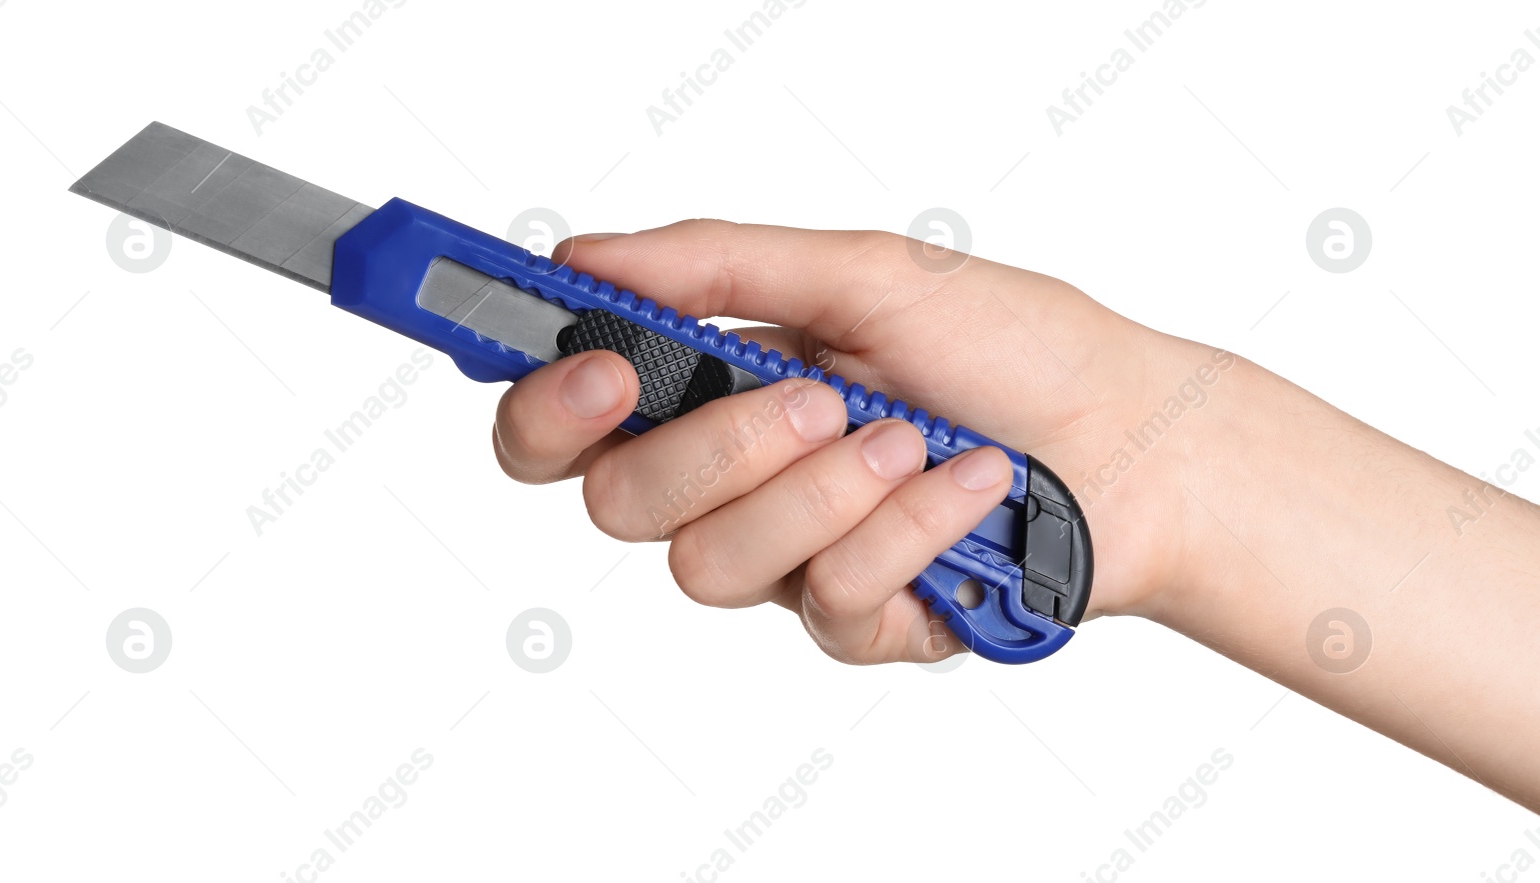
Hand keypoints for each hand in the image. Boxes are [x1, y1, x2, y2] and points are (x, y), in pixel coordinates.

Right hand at [490, 221, 1222, 662]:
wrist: (1137, 439)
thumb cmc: (1012, 345)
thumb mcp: (866, 272)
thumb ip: (718, 265)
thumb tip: (583, 257)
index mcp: (713, 388)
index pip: (568, 424)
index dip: (546, 408)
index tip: (596, 372)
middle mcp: (733, 480)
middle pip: (618, 504)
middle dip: (715, 449)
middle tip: (813, 397)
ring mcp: (791, 559)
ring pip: (711, 568)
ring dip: (823, 492)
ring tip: (912, 438)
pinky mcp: (859, 622)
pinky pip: (829, 602)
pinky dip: (909, 531)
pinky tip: (970, 488)